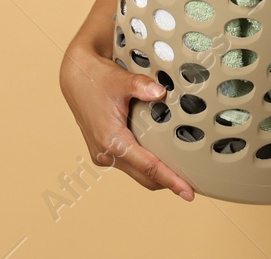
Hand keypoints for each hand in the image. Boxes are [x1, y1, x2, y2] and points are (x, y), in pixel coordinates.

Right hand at [59, 42, 194, 200]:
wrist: (77, 78)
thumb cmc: (97, 79)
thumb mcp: (121, 79)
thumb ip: (141, 86)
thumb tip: (161, 92)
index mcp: (111, 141)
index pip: (148, 167)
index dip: (171, 180)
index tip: (188, 193)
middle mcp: (106, 153)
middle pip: (145, 177)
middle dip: (169, 183)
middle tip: (194, 186)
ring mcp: (104, 155)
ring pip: (137, 173)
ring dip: (157, 174)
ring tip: (183, 172)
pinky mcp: (104, 152)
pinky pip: (130, 164)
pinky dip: (146, 165)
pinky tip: (163, 156)